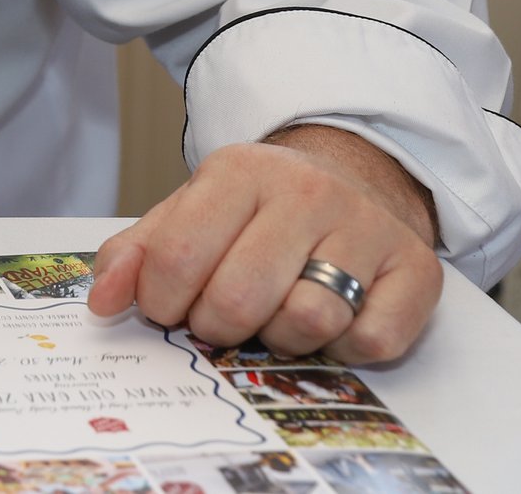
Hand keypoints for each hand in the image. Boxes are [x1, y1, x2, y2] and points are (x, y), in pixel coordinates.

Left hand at [88, 125, 444, 363]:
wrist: (356, 180)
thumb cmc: (257, 211)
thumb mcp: (189, 213)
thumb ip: (134, 254)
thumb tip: (103, 301)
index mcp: (239, 171)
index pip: (179, 257)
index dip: (161, 302)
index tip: (167, 308)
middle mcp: (308, 191)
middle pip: (239, 298)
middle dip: (217, 327)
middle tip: (220, 318)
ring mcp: (368, 228)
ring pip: (307, 321)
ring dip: (281, 338)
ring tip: (276, 313)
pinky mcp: (417, 271)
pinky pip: (371, 341)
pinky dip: (345, 348)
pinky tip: (333, 321)